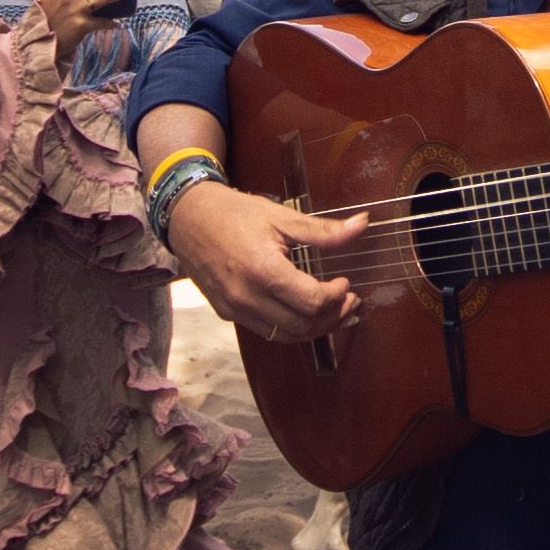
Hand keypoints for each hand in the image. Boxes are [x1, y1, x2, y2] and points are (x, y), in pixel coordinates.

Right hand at [164, 178, 369, 341]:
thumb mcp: (281, 217)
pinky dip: (291, 328)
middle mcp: (247, 297)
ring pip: (285, 336)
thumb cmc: (234, 213)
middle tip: (350, 302)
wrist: (187, 217)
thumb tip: (362, 226)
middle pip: (303, 326)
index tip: (346, 282)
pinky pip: (266, 331)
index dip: (337, 297)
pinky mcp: (227, 313)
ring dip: (315, 329)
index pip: (312, 302)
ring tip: (335, 313)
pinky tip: (305, 315)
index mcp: (263, 270)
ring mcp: (235, 309)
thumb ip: (323, 231)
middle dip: (333, 317)